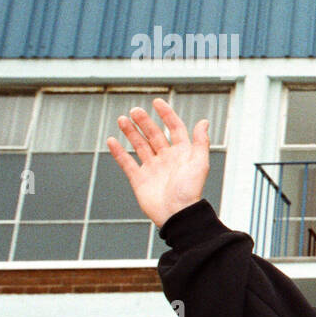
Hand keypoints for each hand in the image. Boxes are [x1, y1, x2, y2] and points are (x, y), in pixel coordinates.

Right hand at [106, 98, 210, 228]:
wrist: (177, 214)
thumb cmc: (190, 190)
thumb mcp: (200, 163)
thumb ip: (201, 142)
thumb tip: (204, 121)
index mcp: (183, 153)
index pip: (174, 129)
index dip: (167, 115)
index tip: (157, 102)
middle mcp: (167, 159)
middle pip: (154, 135)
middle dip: (144, 122)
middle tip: (134, 111)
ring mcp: (152, 168)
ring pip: (140, 146)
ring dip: (131, 132)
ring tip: (122, 119)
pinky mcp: (139, 179)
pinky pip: (127, 163)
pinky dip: (119, 152)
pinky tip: (111, 141)